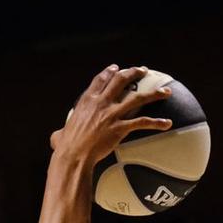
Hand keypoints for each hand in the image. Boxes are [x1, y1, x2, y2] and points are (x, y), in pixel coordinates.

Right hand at [50, 66, 172, 165]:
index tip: (117, 68)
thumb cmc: (65, 148)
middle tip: (144, 71)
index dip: (110, 72)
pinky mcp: (120, 127)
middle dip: (134, 72)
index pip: (101, 79)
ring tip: (166, 91)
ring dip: (154, 93)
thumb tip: (55, 138)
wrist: (74, 155)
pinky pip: (143, 122)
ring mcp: (112, 114)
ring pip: (138, 97)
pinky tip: (168, 124)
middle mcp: (101, 102)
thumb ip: (60, 133)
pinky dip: (157, 123)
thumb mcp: (59, 135)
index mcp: (87, 100)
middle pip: (121, 80)